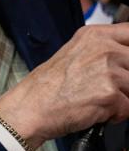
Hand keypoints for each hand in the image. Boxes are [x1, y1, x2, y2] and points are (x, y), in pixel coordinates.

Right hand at [0, 23, 128, 144]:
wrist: (30, 108)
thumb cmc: (48, 86)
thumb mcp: (75, 54)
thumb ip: (104, 52)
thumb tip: (126, 59)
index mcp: (95, 36)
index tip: (125, 63)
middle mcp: (104, 49)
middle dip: (127, 80)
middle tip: (108, 87)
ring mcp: (108, 71)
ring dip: (122, 98)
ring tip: (99, 100)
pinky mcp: (110, 94)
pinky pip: (128, 107)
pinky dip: (116, 114)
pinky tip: (96, 110)